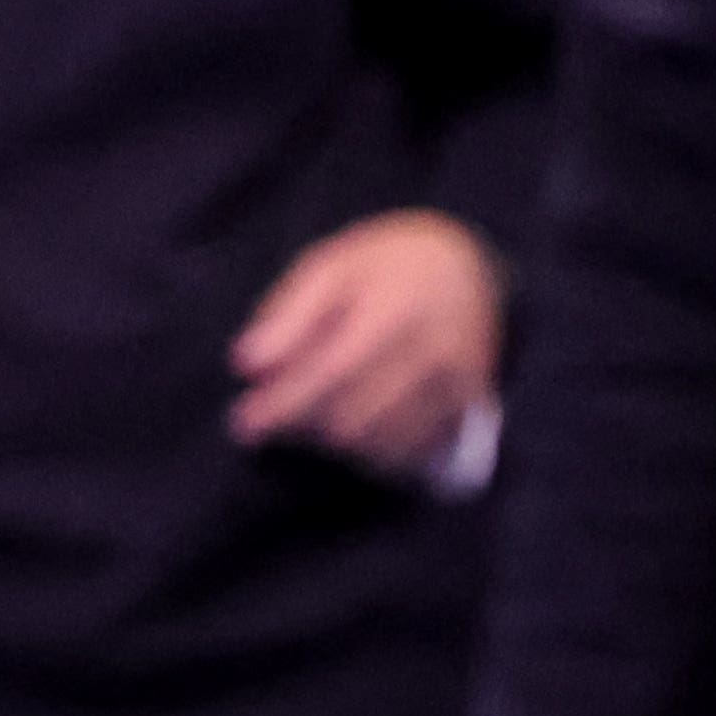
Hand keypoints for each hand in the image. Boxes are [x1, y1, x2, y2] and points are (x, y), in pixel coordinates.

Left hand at [229, 209, 498, 477]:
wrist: (467, 263)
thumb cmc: (383, 265)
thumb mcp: (328, 267)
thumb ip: (288, 316)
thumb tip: (245, 366)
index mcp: (394, 308)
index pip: (331, 372)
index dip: (284, 403)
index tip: (244, 425)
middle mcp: (434, 350)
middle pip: (356, 417)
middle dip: (302, 426)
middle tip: (267, 419)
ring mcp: (459, 383)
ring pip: (383, 443)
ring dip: (335, 442)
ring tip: (308, 417)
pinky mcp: (471, 406)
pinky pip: (416, 451)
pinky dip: (374, 452)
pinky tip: (349, 431)